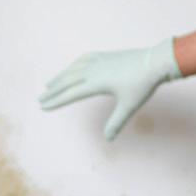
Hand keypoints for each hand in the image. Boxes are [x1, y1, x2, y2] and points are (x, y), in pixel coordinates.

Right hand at [37, 37, 182, 140]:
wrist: (154, 62)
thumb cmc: (142, 84)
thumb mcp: (129, 106)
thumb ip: (116, 122)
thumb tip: (108, 138)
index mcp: (96, 83)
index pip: (71, 94)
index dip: (56, 101)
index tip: (44, 107)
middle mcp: (93, 70)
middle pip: (67, 81)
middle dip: (53, 91)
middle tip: (40, 98)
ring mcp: (98, 61)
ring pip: (73, 69)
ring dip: (59, 77)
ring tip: (48, 84)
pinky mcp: (104, 56)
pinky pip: (83, 59)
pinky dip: (73, 65)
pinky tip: (71, 68)